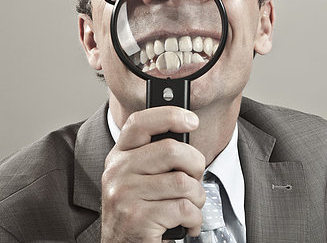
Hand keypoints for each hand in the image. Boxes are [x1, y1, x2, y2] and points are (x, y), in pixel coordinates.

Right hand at [101, 106, 204, 241]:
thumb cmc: (141, 210)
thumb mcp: (142, 177)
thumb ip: (157, 154)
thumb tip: (188, 125)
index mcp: (120, 156)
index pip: (140, 122)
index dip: (170, 115)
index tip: (192, 120)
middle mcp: (117, 171)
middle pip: (172, 150)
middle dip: (196, 165)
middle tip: (195, 179)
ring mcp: (124, 194)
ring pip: (183, 182)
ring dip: (197, 197)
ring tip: (189, 206)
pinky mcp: (137, 218)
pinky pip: (184, 208)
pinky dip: (194, 218)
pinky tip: (186, 224)